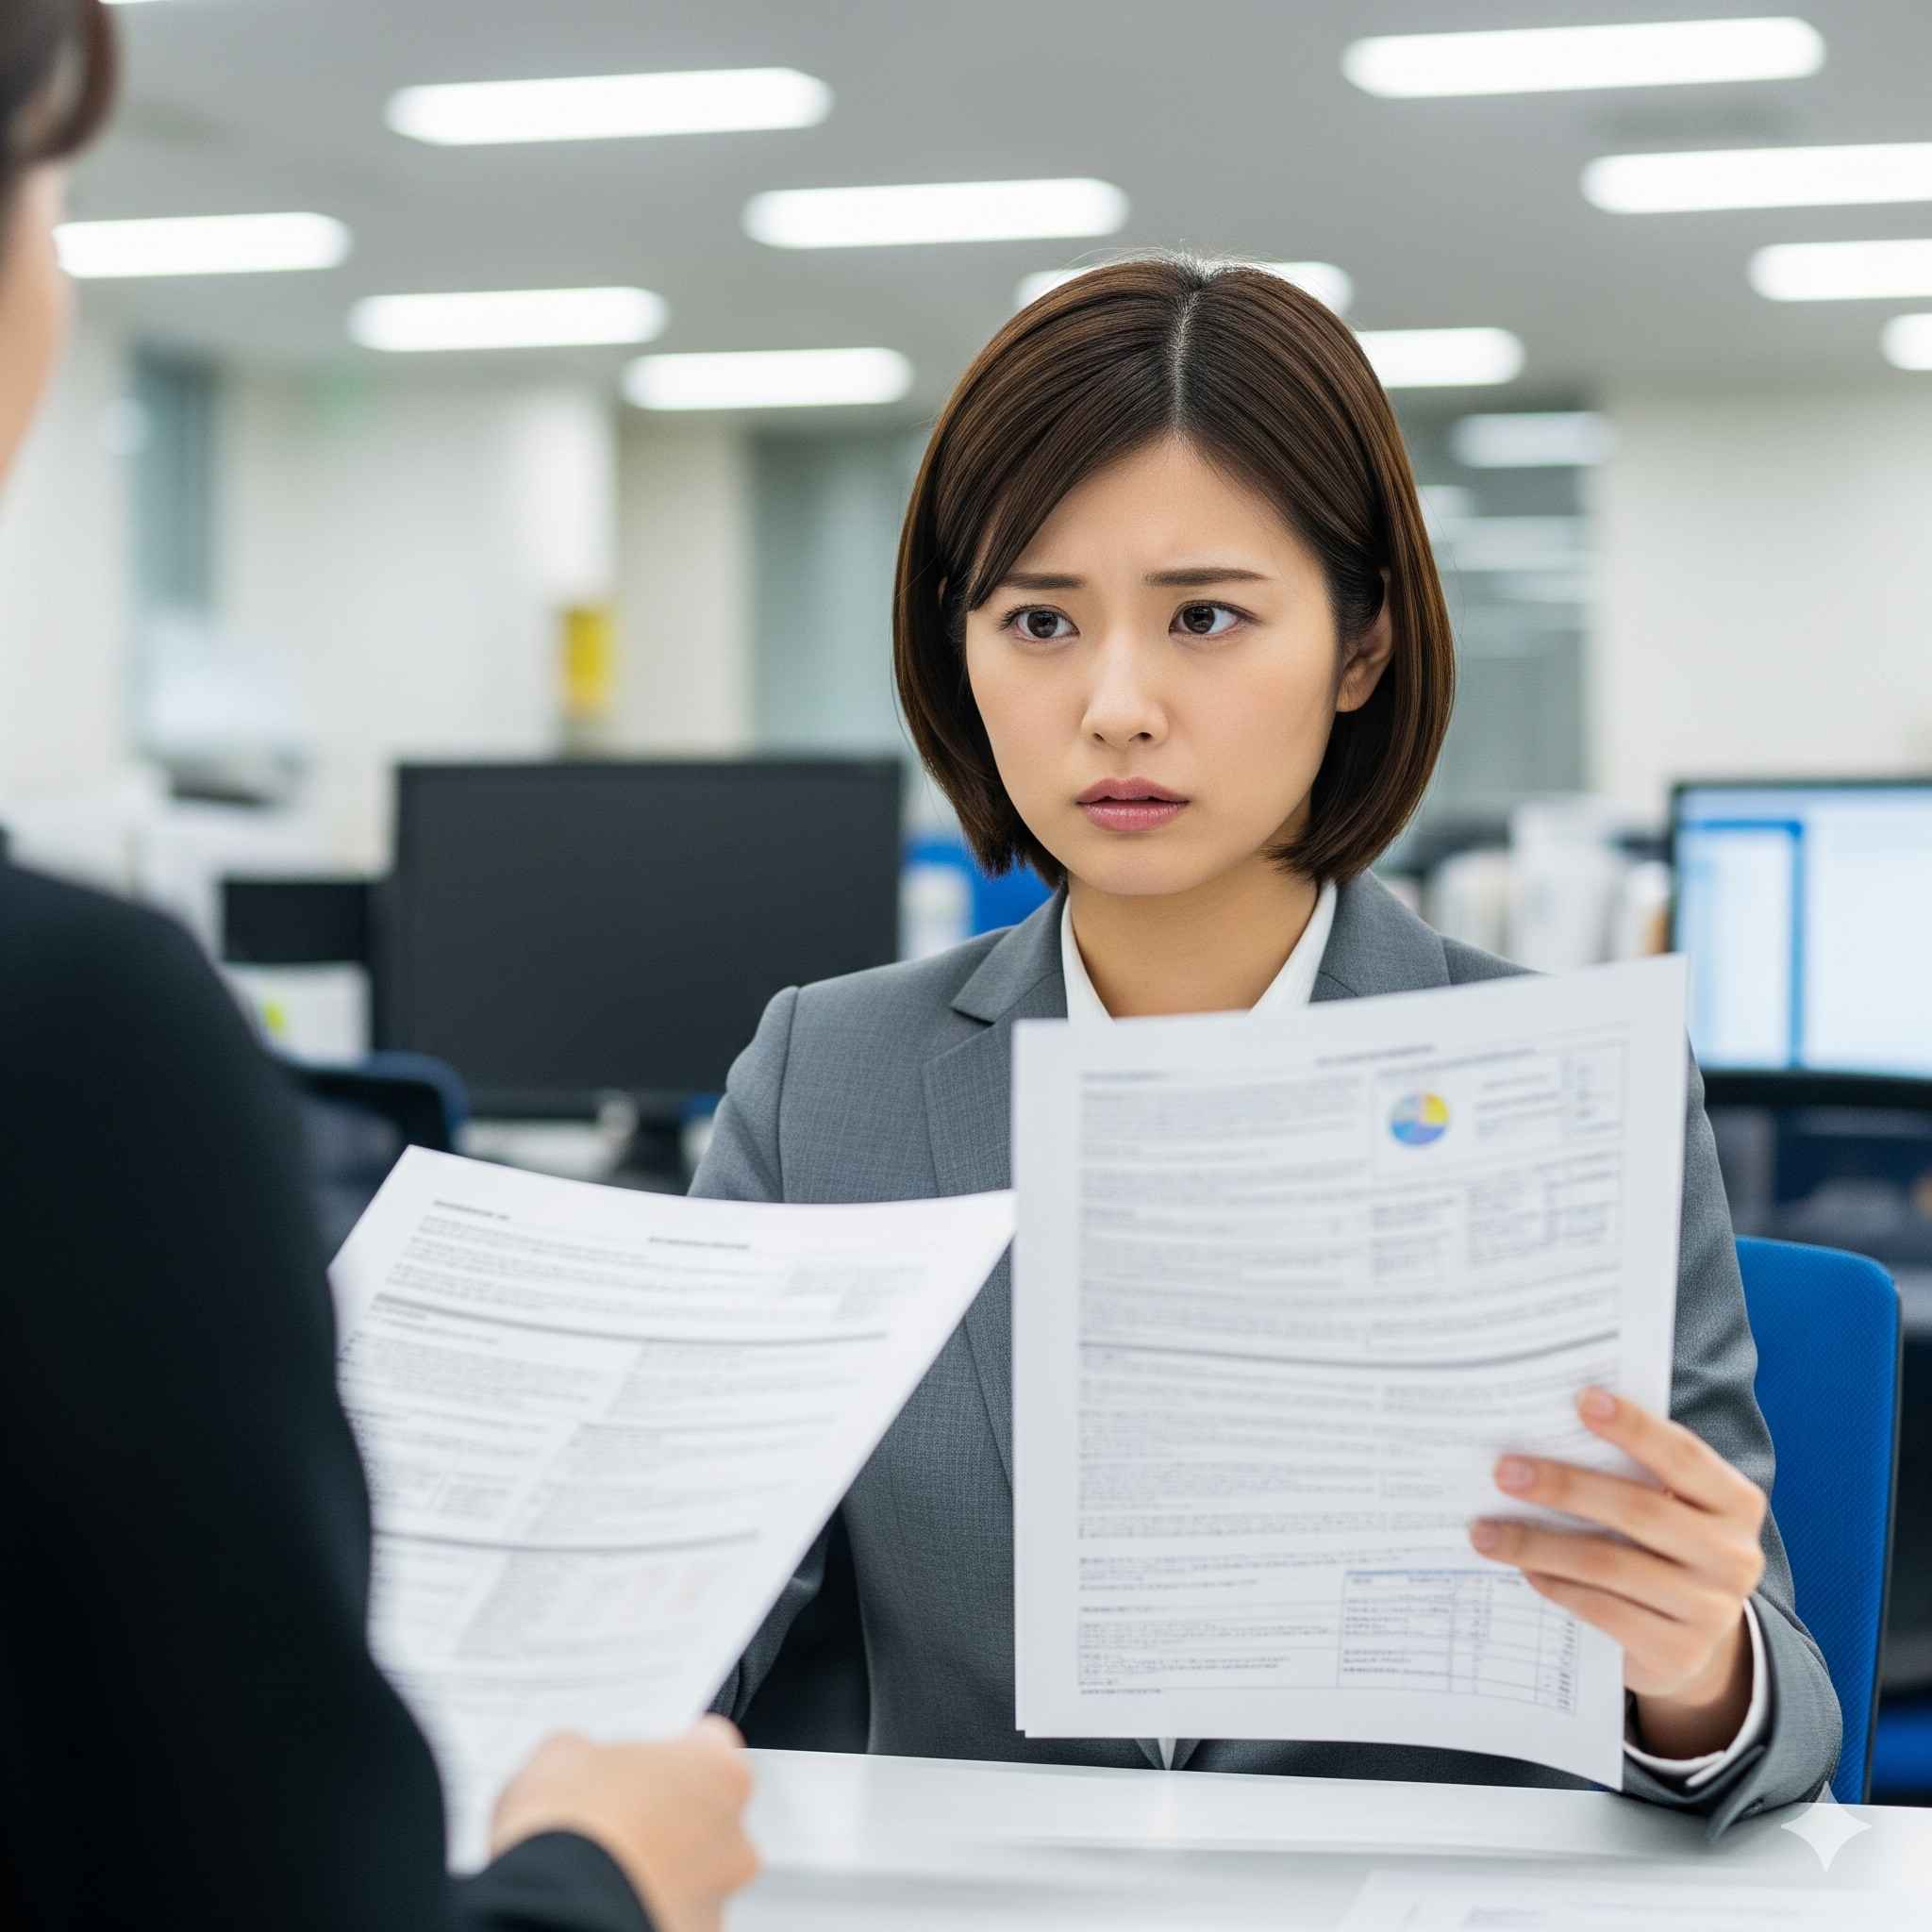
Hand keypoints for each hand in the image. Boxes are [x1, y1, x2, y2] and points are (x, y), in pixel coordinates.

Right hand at [490, 1718, 757, 1931]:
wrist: (563, 1910)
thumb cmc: (576, 1828)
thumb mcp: (563, 1755)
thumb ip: (591, 1752)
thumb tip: (578, 1763)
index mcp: (717, 1770)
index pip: (707, 1745)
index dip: (665, 1754)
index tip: (636, 1766)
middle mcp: (733, 1834)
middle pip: (708, 1814)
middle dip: (667, 1816)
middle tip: (615, 1820)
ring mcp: (717, 1895)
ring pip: (695, 1872)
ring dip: (659, 1869)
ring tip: (603, 1870)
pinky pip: (675, 1915)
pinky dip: (648, 1908)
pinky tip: (607, 1901)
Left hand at [1467, 1386, 1765, 1756]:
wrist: (1689, 1641)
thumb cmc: (1660, 1546)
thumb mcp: (1666, 1506)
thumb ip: (1628, 1472)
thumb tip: (1543, 1428)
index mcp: (1736, 1502)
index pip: (1684, 1455)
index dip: (1635, 1427)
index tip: (1580, 1399)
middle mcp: (1735, 1555)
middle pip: (1640, 1510)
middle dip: (1565, 1487)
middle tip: (1503, 1472)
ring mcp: (1712, 1610)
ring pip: (1610, 1566)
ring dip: (1538, 1544)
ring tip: (1485, 1531)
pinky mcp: (1679, 1653)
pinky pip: (1604, 1611)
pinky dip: (1557, 1586)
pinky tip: (1523, 1570)